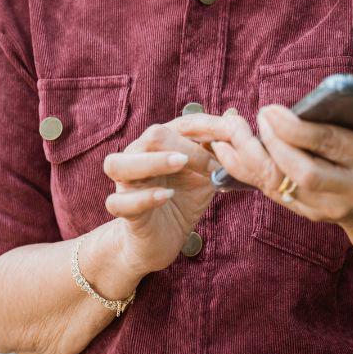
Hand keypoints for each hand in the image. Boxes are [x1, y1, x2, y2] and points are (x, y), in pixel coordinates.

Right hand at [102, 121, 219, 274]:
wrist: (163, 238)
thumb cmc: (182, 200)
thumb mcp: (206, 175)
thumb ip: (216, 150)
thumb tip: (233, 114)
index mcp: (159, 144)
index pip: (182, 124)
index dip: (208, 127)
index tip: (231, 138)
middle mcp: (137, 156)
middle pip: (152, 136)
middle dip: (186, 146)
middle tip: (210, 165)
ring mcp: (126, 183)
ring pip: (119, 163)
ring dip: (153, 162)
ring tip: (180, 164)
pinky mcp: (122, 210)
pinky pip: (119, 202)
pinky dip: (143, 198)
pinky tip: (166, 196)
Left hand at [174, 80, 352, 229]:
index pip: (333, 147)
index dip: (298, 129)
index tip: (272, 108)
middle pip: (305, 172)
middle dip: (275, 144)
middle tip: (259, 115)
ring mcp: (329, 209)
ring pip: (284, 187)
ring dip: (255, 158)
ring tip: (236, 128)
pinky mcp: (309, 215)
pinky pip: (272, 193)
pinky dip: (247, 172)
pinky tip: (228, 147)